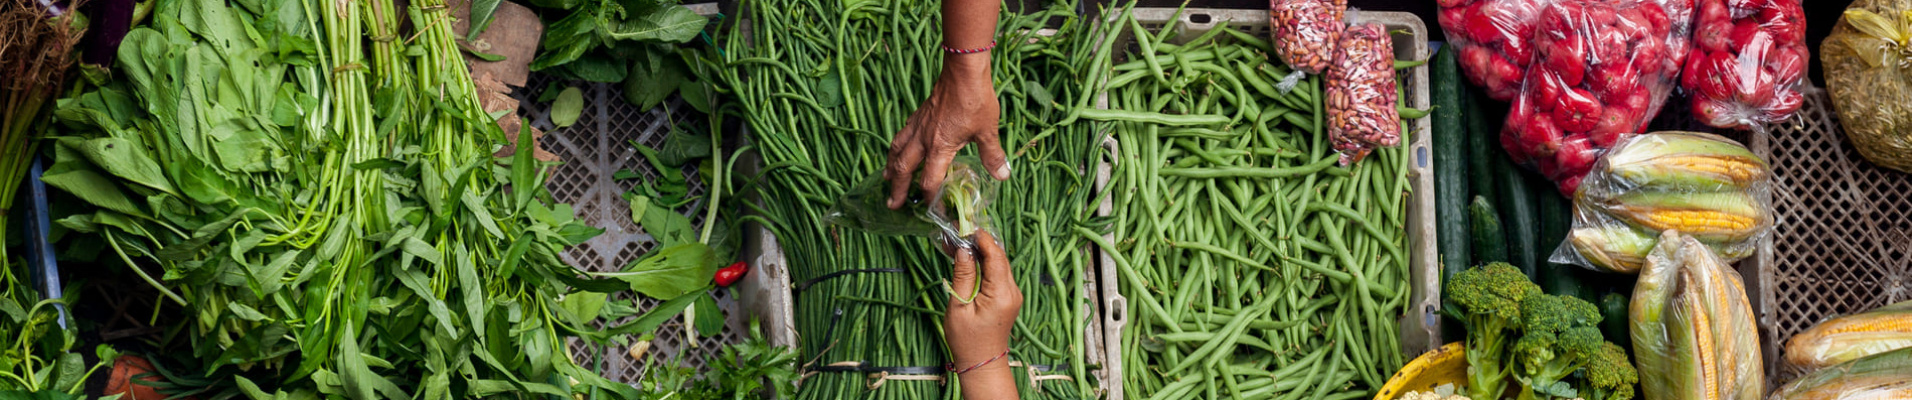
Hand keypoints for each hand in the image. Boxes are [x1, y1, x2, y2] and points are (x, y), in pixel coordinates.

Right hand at [885, 54, 1009, 209]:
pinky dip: (898, 146)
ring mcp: (918, 125)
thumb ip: (992, 155)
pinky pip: (903, 135)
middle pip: (904, 169)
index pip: (929, 181)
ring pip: (897, 150)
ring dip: (891, 167)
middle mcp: (923, 139)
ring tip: (886, 178)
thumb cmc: (975, 100)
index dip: (929, 198)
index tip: (932, 211)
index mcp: (939, 147)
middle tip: (892, 203)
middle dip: (897, 188)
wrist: (963, 71)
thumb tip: (1002, 174)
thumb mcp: (987, 131)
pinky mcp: (919, 114)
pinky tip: (900, 147)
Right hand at [944, 231, 1019, 377]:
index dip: (981, 238)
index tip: (964, 226)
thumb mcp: (959, 306)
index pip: (995, 255)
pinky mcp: (1009, 297)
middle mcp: (1013, 291)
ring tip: (957, 246)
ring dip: (980, 252)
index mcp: (1001, 293)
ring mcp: (1013, 294)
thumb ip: (963, 275)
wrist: (982, 363)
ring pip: (999, 263)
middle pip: (999, 256)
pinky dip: (984, 264)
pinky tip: (967, 261)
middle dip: (978, 243)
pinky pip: (998, 273)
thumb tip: (964, 248)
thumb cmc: (967, 340)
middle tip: (955, 234)